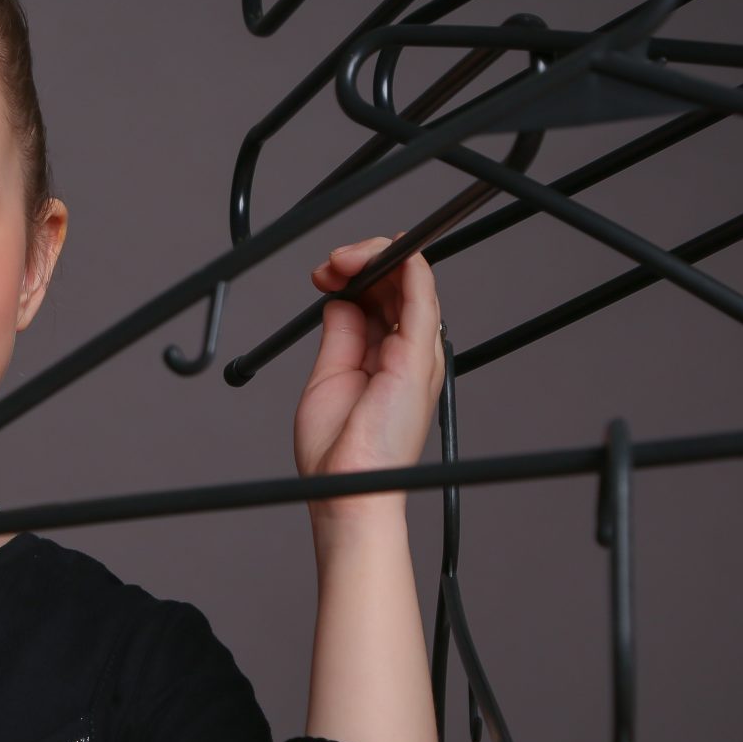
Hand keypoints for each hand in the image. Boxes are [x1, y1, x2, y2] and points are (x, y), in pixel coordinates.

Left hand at [293, 233, 444, 514]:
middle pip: (396, 285)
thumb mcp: (329, 378)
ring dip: (378, 256)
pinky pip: (422, 296)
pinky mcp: (417, 357)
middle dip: (361, 260)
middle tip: (326, 265)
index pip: (380, 299)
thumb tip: (339, 301)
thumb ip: (340, 337)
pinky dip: (408, 265)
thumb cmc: (337, 452)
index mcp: (385, 358)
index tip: (320, 275)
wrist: (346, 490)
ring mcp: (416, 354)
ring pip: (412, 281)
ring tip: (341, 259)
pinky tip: (388, 251)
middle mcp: (406, 352)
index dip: (353, 275)